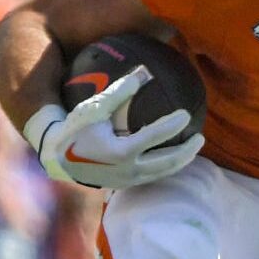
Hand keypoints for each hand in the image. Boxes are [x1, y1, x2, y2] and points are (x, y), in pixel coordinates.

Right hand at [37, 69, 201, 189]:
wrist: (57, 159)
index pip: (154, 137)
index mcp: (120, 151)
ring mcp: (128, 180)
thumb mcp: (94, 109)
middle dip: (187, 151)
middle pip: (167, 162)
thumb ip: (119, 92)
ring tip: (193, 147)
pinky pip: (153, 176)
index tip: (186, 114)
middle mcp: (128, 170)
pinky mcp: (126, 185)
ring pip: (163, 173)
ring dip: (181, 161)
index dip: (172, 125)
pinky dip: (167, 166)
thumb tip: (143, 73)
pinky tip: (174, 155)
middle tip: (200, 137)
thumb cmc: (75, 129)